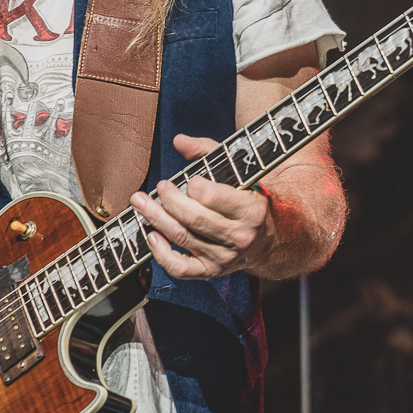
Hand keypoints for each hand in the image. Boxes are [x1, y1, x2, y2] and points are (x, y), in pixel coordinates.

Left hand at [132, 133, 280, 280]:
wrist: (271, 240)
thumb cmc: (250, 201)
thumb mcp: (239, 172)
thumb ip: (208, 152)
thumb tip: (179, 141)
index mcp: (250, 209)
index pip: (209, 196)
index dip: (192, 185)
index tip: (190, 180)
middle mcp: (239, 236)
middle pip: (191, 217)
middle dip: (167, 199)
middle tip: (160, 187)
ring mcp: (224, 257)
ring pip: (182, 238)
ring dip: (155, 218)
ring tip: (142, 203)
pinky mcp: (211, 271)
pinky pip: (180, 268)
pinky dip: (161, 254)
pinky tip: (152, 236)